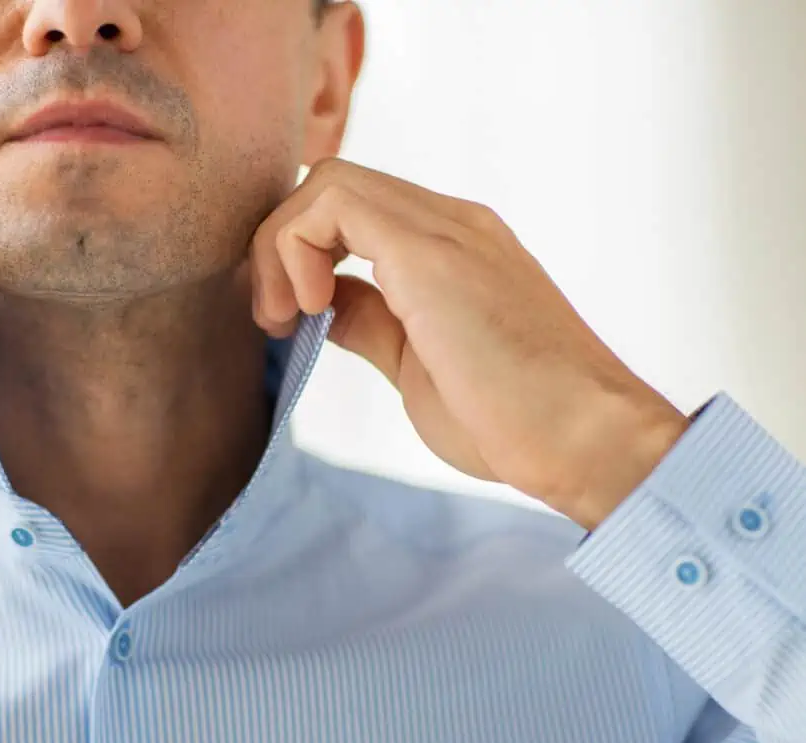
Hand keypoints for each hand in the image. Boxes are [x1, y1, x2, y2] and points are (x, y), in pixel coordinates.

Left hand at [250, 159, 688, 529]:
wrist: (584, 439)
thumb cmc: (514, 421)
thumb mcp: (416, 364)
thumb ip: (373, 323)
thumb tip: (327, 307)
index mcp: (453, 250)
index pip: (354, 214)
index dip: (301, 255)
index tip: (290, 323)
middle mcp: (452, 224)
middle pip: (333, 188)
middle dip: (279, 247)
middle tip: (276, 320)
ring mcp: (446, 230)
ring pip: (328, 184)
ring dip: (280, 247)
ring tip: (284, 317)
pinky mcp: (430, 250)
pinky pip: (332, 202)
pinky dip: (294, 248)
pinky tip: (308, 309)